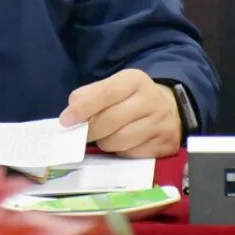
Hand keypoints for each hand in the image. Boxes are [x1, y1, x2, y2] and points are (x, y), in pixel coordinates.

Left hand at [58, 69, 180, 157]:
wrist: (169, 109)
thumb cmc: (131, 98)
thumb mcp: (113, 87)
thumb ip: (90, 96)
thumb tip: (70, 116)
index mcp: (134, 80)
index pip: (104, 93)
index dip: (82, 108)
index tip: (65, 120)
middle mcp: (151, 100)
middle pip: (110, 121)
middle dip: (90, 130)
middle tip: (82, 133)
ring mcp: (161, 124)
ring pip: (119, 141)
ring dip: (104, 142)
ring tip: (105, 136)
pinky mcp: (165, 145)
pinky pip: (132, 155)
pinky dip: (121, 152)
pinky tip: (122, 143)